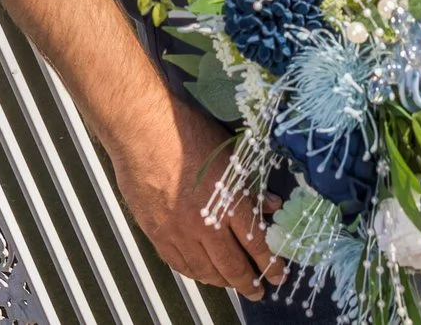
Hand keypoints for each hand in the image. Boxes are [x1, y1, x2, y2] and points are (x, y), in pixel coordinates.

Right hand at [107, 96, 285, 298]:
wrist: (141, 129)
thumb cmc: (187, 133)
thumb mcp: (229, 154)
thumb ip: (251, 185)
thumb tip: (272, 206)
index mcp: (230, 203)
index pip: (257, 244)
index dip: (270, 264)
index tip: (279, 276)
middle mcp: (206, 224)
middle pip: (232, 266)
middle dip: (249, 283)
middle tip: (258, 291)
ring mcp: (178, 231)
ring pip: (204, 270)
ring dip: (222, 282)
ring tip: (231, 285)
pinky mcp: (155, 231)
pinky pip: (177, 262)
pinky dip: (192, 272)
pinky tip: (200, 273)